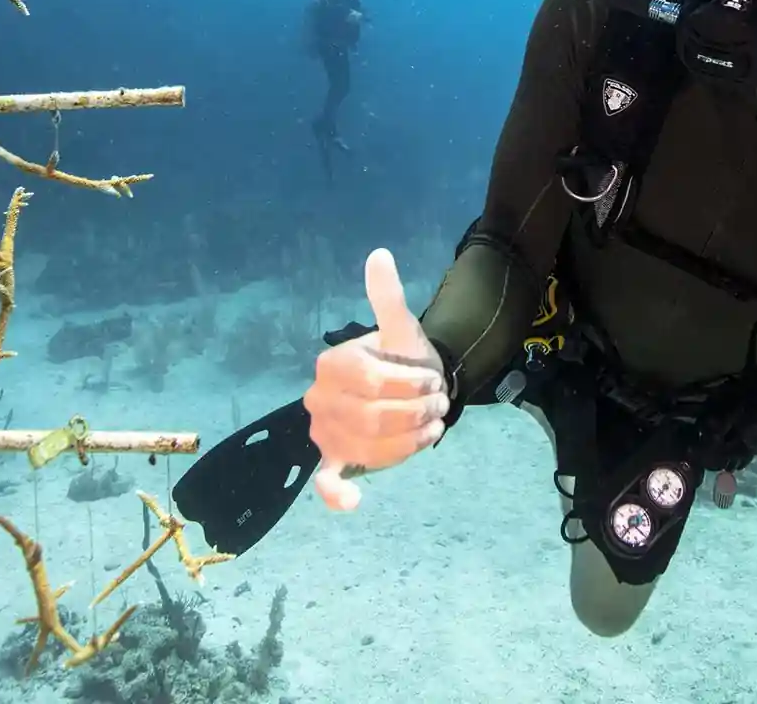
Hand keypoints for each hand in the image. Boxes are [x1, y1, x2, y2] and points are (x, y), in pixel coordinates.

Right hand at [303, 248, 447, 512]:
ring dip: (408, 440)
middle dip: (414, 414)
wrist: (407, 388)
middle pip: (371, 416)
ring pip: (368, 446)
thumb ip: (387, 297)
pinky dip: (337, 495)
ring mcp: (324, 433)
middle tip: (439, 407)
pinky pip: (327, 482)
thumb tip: (380, 255)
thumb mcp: (401, 328)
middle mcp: (318, 399)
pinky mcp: (334, 461)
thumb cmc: (403, 357)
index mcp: (332, 364)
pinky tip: (354, 501)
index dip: (408, 385)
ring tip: (430, 428)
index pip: (370, 379)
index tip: (432, 383)